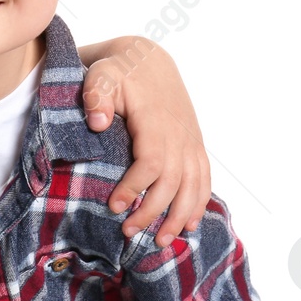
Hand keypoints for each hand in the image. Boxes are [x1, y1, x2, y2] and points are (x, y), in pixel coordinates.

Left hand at [79, 35, 210, 245]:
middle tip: (129, 232)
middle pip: (173, 181)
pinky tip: (190, 225)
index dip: (134, 187)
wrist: (145, 59)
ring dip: (179, 216)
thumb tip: (97, 122)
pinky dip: (199, 203)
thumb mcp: (100, 75)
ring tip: (162, 242)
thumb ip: (96, 95)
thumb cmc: (118, 70)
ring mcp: (190, 140)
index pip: (151, 162)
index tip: (114, 206)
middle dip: (153, 211)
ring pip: (193, 185)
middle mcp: (179, 134)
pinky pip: (204, 178)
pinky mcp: (193, 144)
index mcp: (156, 121)